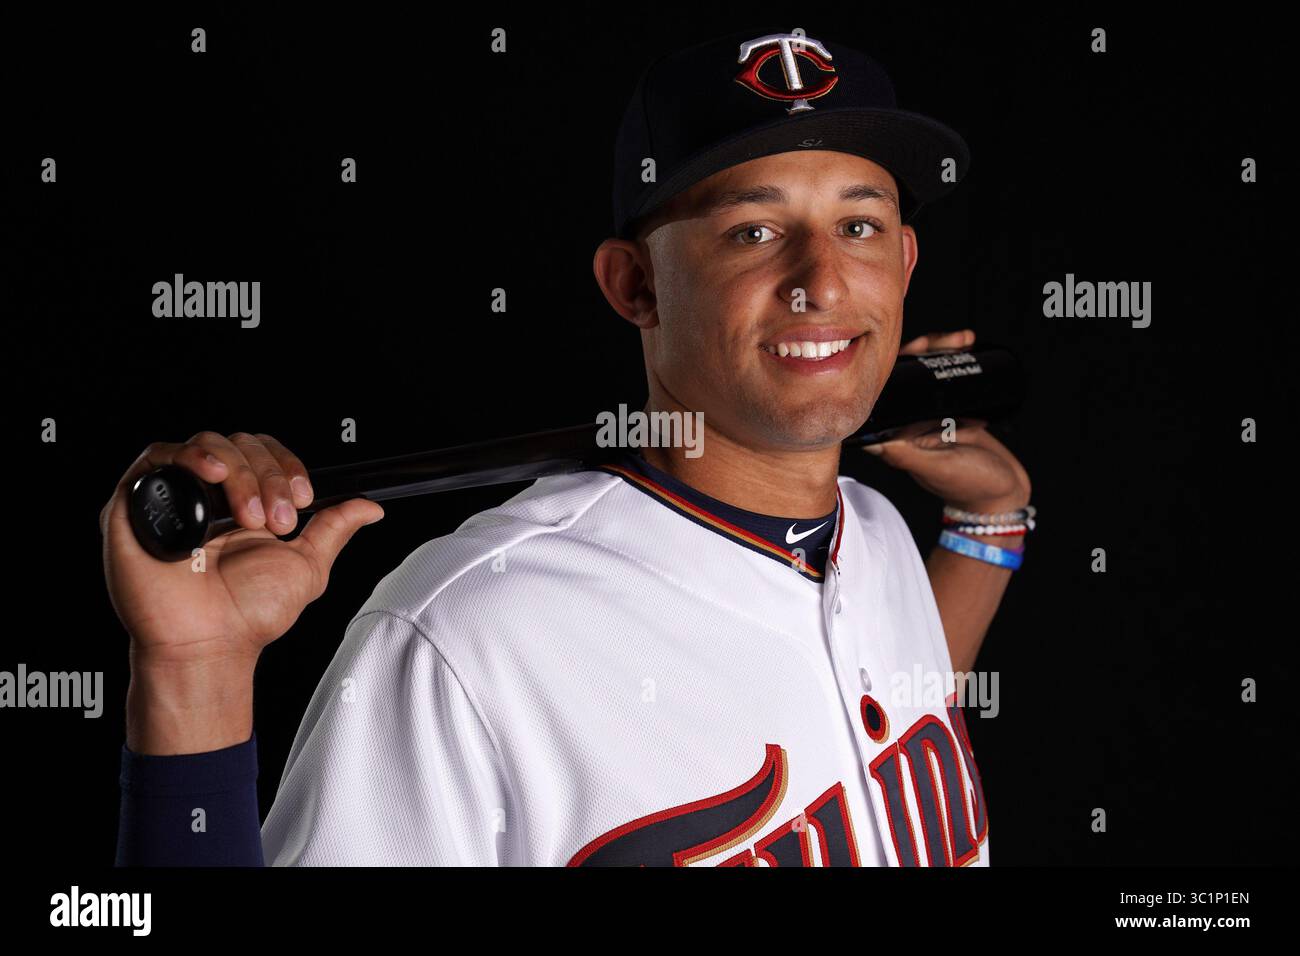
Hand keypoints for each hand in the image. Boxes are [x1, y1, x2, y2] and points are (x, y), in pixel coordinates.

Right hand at [101, 432, 384, 751]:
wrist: (210, 645)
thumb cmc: (247, 614)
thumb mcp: (306, 564)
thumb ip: (335, 527)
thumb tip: (370, 506)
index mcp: (244, 503)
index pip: (265, 454)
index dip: (287, 466)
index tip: (305, 497)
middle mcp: (208, 496)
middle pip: (240, 446)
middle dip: (268, 475)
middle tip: (278, 519)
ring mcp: (173, 498)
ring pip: (207, 446)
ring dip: (241, 472)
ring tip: (250, 516)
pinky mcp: (135, 506)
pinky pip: (156, 458)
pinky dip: (190, 457)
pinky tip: (214, 477)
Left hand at [865, 330, 1031, 512]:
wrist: (1004, 492)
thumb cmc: (968, 485)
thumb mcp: (935, 467)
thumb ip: (905, 455)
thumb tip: (868, 439)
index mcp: (897, 436)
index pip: (883, 395)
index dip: (890, 368)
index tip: (907, 350)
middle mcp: (910, 422)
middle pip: (905, 376)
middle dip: (921, 351)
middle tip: (939, 341)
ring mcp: (931, 414)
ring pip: (927, 372)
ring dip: (941, 350)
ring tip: (962, 340)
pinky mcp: (953, 409)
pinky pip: (949, 377)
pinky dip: (957, 357)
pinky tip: (966, 343)